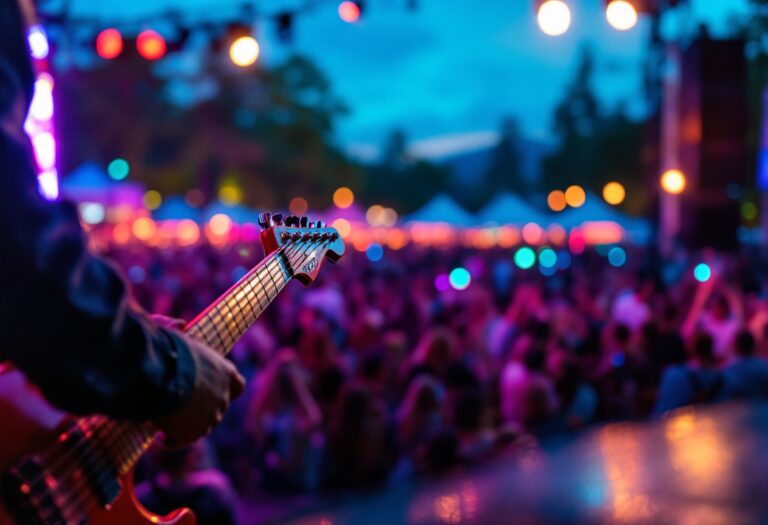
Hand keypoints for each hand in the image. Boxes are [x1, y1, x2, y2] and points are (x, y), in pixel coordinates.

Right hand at [155, 332, 245, 446]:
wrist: (162, 373)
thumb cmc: (166, 348)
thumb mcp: (174, 332)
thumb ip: (176, 327)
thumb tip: (180, 325)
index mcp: (225, 371)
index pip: (237, 385)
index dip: (226, 388)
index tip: (212, 388)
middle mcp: (223, 396)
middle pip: (217, 408)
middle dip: (201, 408)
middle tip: (179, 406)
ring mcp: (210, 417)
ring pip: (201, 426)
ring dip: (186, 425)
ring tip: (167, 419)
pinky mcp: (192, 433)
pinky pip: (181, 440)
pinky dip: (171, 440)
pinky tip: (160, 437)